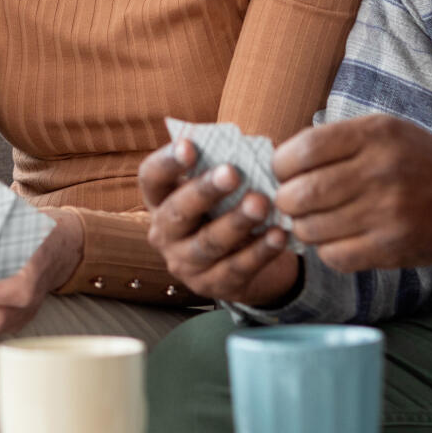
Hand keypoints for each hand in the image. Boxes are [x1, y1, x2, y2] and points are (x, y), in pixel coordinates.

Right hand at [139, 140, 298, 305]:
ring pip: (208, 243)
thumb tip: (249, 150)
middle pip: (178, 212)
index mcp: (160, 200)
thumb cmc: (227, 209)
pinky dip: (261, 251)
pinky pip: (237, 268)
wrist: (243, 259)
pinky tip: (279, 234)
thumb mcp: (219, 190)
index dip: (167, 161)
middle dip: (205, 191)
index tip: (189, 146)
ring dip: (236, 222)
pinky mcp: (213, 286)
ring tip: (261, 203)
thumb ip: (225, 169)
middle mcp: (164, 234)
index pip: (152, 177)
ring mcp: (185, 264)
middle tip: (232, 172)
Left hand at [273, 115, 431, 271]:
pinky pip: (332, 256)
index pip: (302, 150)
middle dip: (285, 198)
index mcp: (376, 135)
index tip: (284, 171)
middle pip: (299, 193)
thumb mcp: (384, 131)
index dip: (281, 164)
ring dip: (303, 226)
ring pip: (310, 229)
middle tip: (294, 199)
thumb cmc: (419, 162)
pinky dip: (325, 249)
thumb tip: (277, 162)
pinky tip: (337, 236)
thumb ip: (334, 140)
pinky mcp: (390, 249)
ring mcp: (386, 214)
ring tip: (316, 218)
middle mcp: (381, 172)